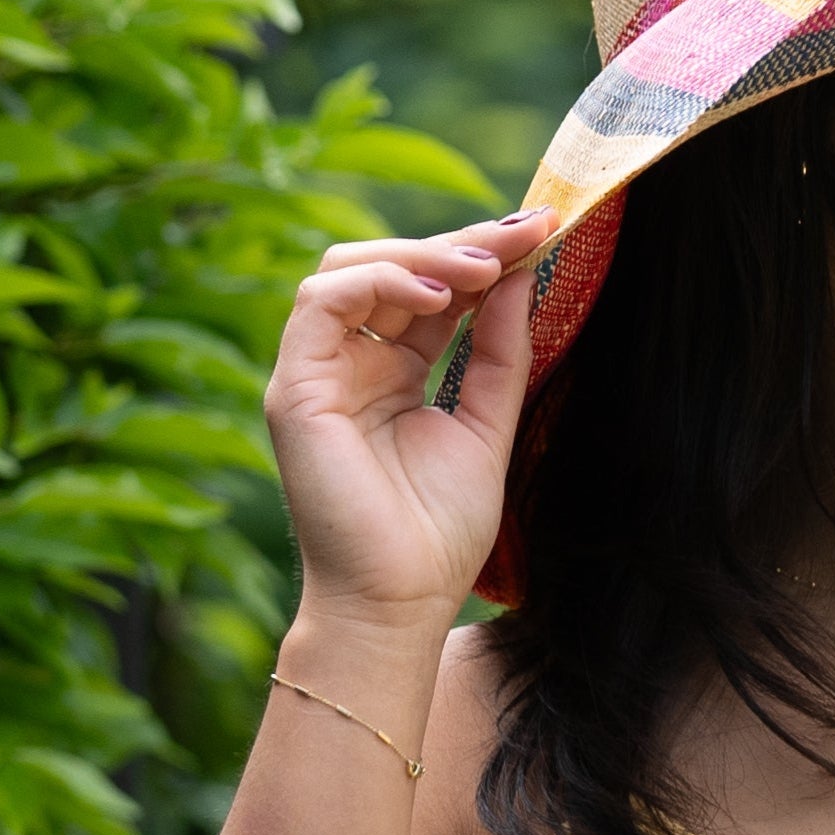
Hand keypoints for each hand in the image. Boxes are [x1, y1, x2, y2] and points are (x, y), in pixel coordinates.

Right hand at [263, 212, 551, 624]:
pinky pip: (322, 300)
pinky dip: (380, 283)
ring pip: (350, 268)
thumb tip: (519, 277)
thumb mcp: (486, 426)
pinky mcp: (293, 388)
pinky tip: (438, 297)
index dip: (479, 256)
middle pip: (391, 268)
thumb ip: (499, 354)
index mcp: (389, 374)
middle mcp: (348, 364)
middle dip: (460, 243)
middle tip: (524, 232)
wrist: (400, 603)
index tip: (540, 233)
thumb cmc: (438, 534)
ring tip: (484, 267)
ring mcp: (315, 372)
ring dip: (422, 255)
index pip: (429, 291)